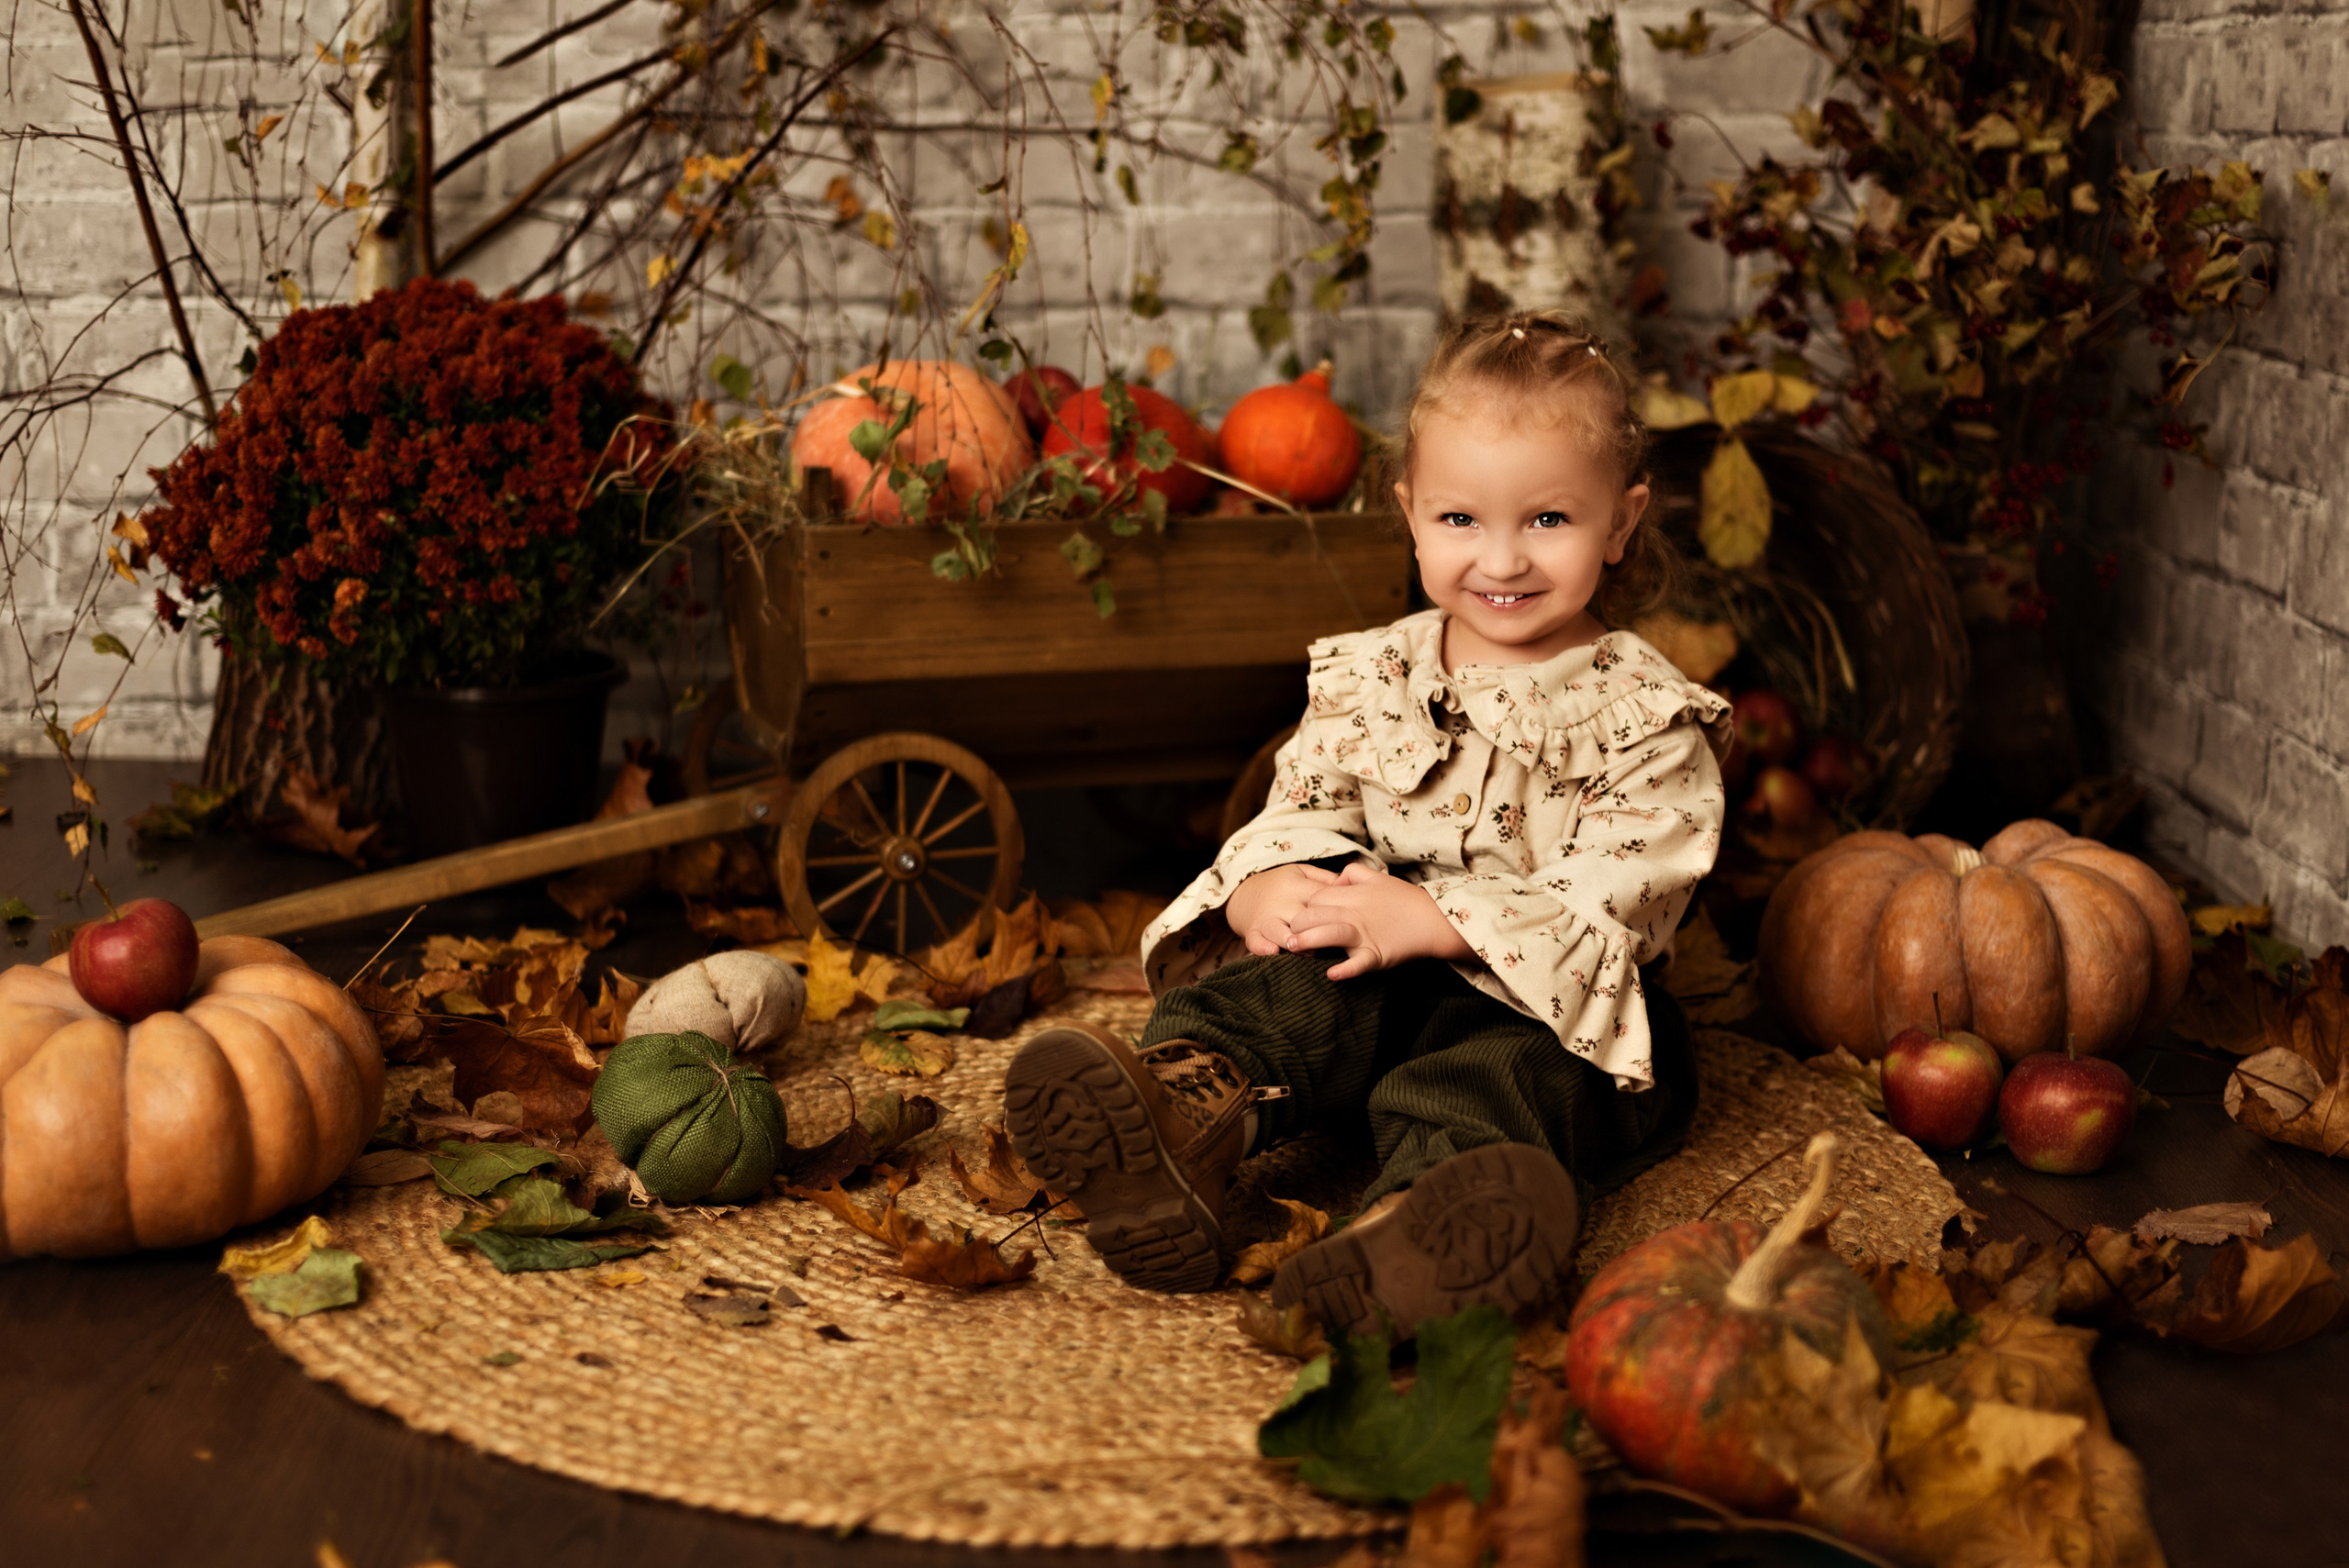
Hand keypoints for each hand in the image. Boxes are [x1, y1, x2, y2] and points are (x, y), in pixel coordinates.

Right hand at [1225, 862, 1342, 955]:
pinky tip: (1274, 952)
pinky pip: (1256, 942)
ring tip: (1305, 949)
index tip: (1350, 920)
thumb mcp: (1300, 872)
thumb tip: (1350, 888)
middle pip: (1302, 917)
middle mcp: (1280, 902)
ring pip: (1279, 931)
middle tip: (1332, 939)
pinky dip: (1263, 948)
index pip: (1320, 897)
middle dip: (1317, 930)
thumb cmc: (1281, 885)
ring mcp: (1265, 918)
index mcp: (1294, 885)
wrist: (1243, 893)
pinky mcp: (1252, 932)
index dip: (1336, 909)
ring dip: (1294, 941)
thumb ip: (1325, 878)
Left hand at [1286, 861, 1472, 979]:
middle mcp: (1354, 914)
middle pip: (1315, 915)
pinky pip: (1359, 964)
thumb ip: (1352, 873)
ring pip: (1330, 934)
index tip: (1299, 919)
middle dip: (1296, 924)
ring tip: (1294, 948)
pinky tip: (1331, 974)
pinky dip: (1345, 970)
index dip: (1304, 908)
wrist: (1433, 919)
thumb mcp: (1377, 877)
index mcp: (1352, 896)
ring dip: (1309, 941)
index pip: (1315, 898)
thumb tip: (1333, 880)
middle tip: (1287, 936)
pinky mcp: (1377, 955)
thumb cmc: (1404, 899)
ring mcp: (1365, 935)